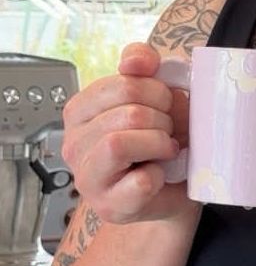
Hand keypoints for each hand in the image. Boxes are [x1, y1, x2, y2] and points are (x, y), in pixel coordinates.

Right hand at [61, 42, 195, 224]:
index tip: (165, 106)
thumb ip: (142, 66)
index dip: (156, 92)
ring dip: (159, 144)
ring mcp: (87, 177)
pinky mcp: (109, 205)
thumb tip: (136, 60)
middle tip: (169, 132)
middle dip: (162, 120)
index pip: (121, 85)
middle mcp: (73, 143)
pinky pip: (141, 180)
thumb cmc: (159, 143)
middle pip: (126, 114)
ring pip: (120, 144)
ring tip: (165, 150)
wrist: (173, 191)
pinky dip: (161, 175)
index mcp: (79, 111)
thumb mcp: (155, 96)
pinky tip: (160, 175)